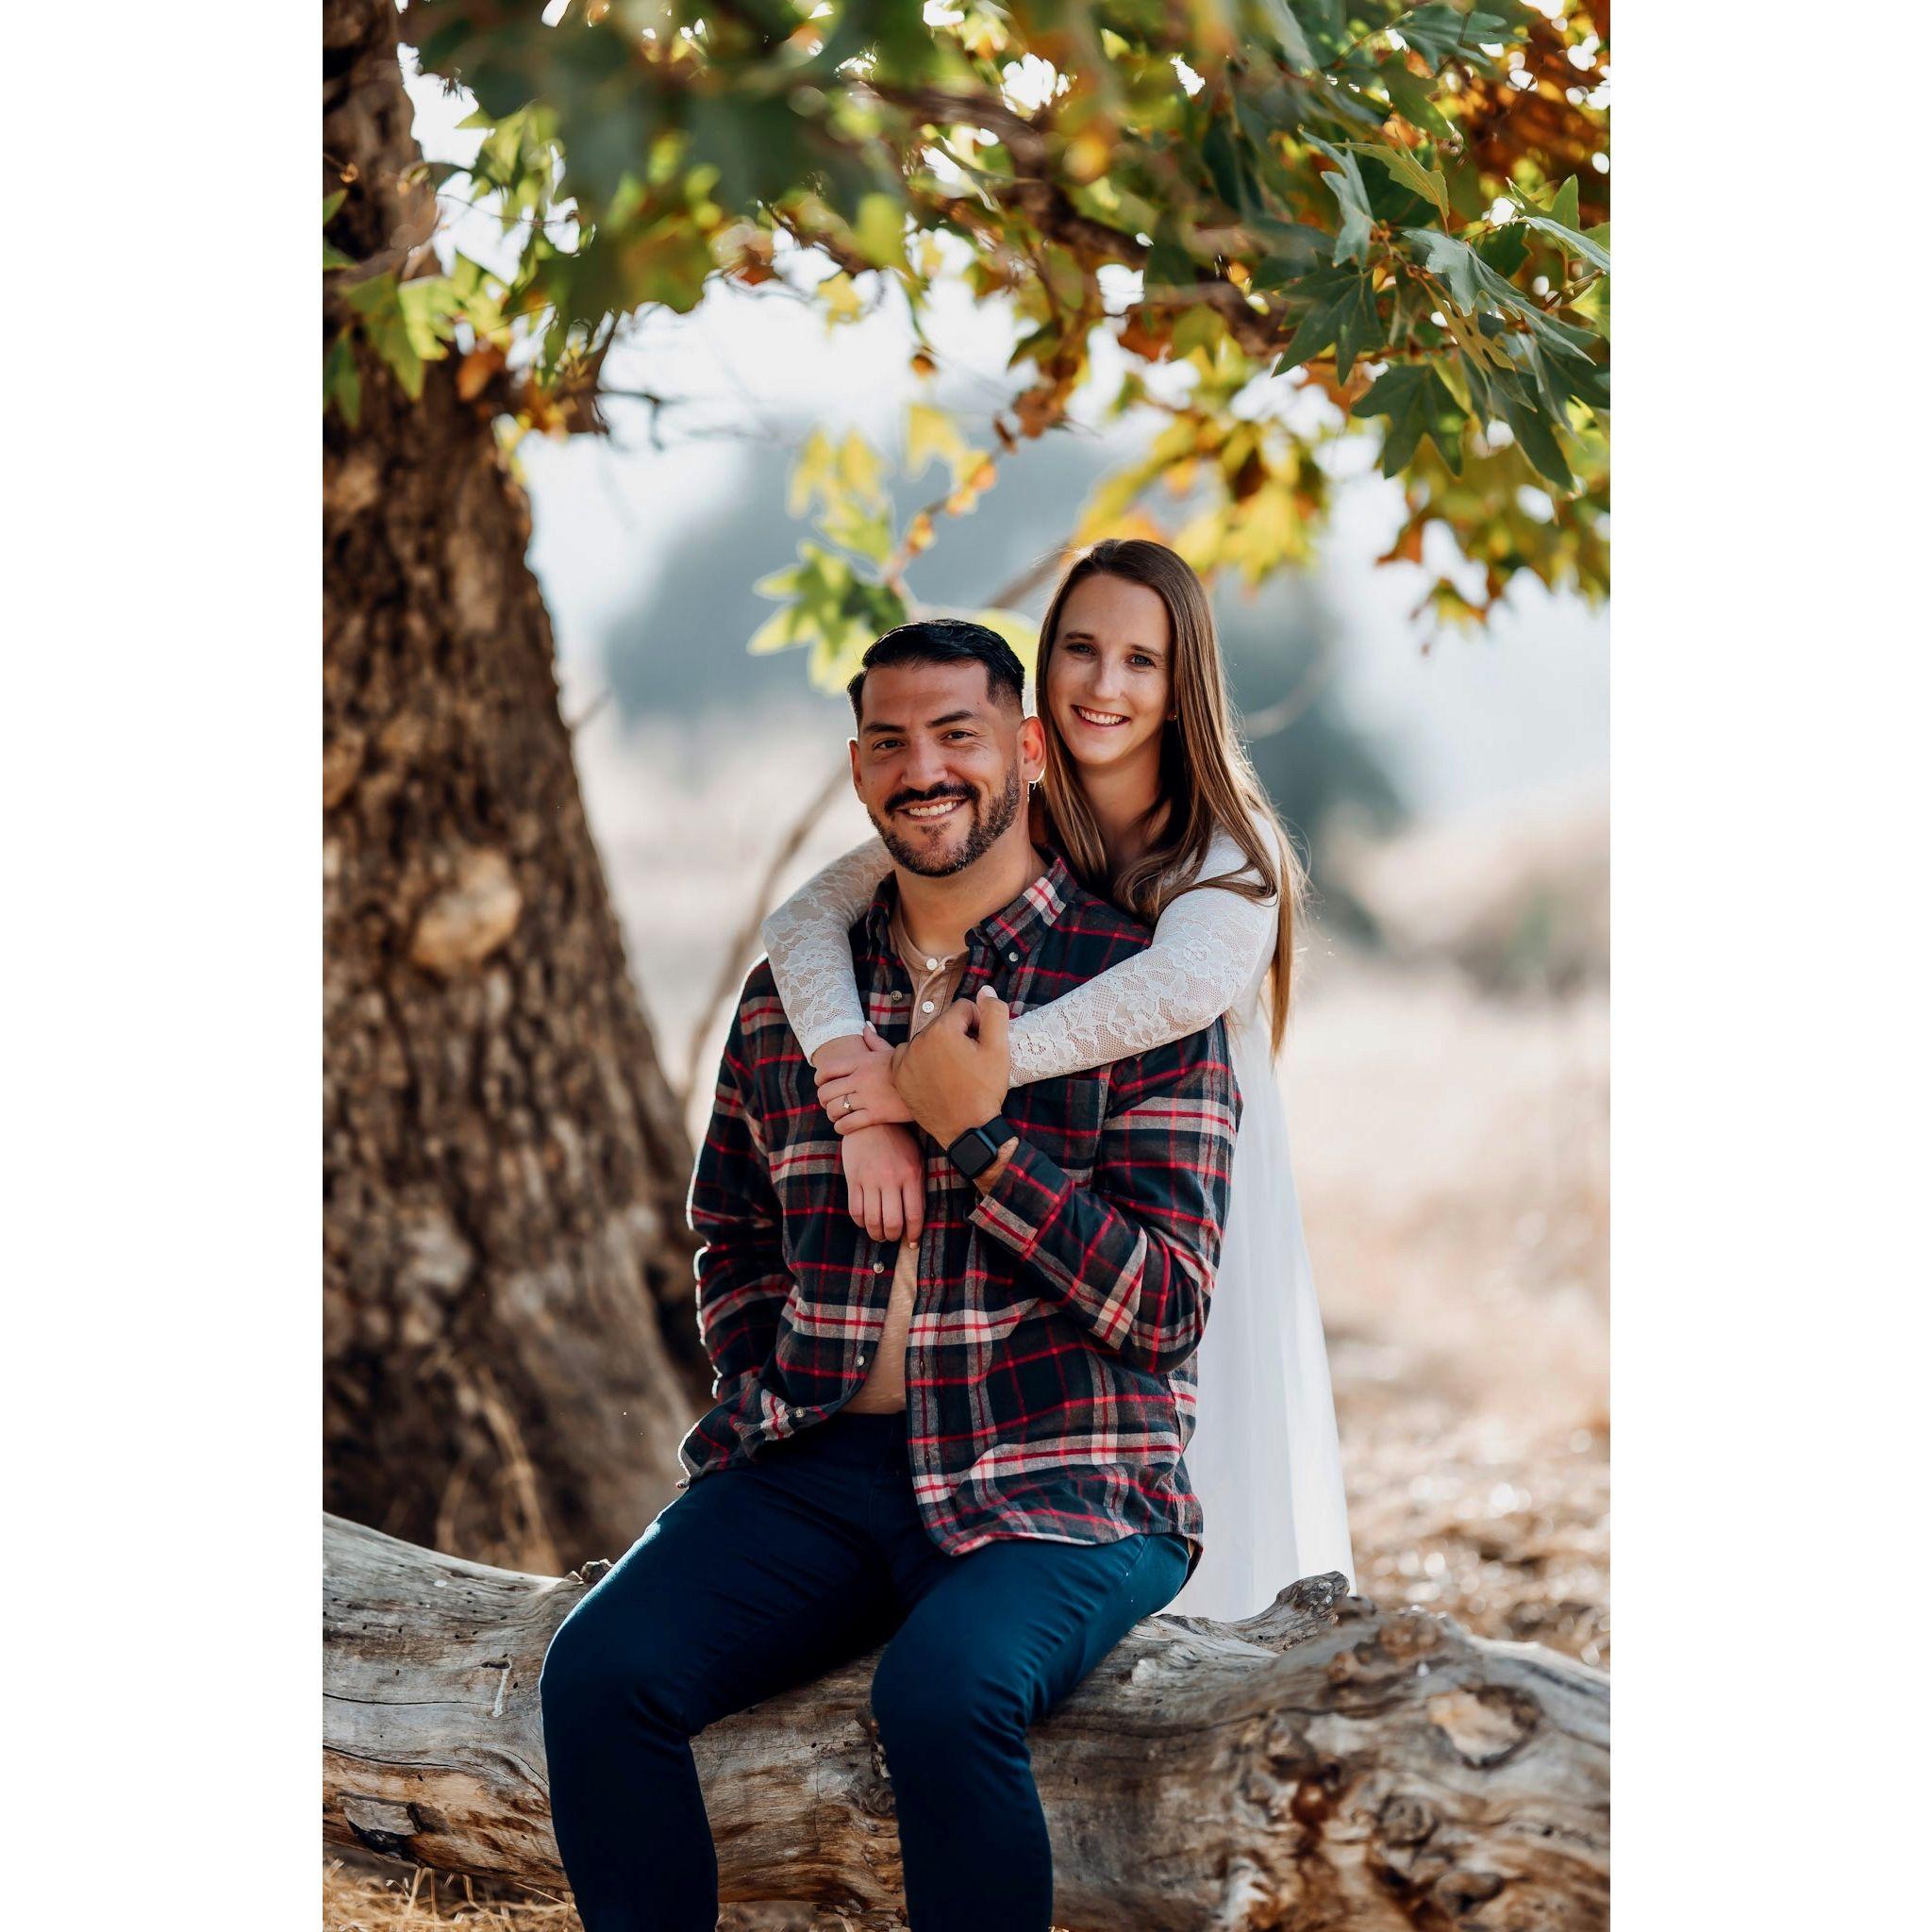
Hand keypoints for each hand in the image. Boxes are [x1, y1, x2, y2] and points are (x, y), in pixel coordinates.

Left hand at [816, 1024, 912, 1133]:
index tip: (821, 1084)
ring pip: (835, 1109)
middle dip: (823, 1099)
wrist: (931, 1083)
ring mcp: (867, 1098)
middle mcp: (860, 1079)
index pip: (827, 1069)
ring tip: (837, 1115)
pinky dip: (841, 1127)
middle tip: (829, 1102)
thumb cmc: (909, 1066)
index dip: (819, 1078)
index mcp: (861, 1061)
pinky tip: (844, 1126)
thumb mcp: (890, 1050)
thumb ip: (874, 1040)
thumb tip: (865, 1026)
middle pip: (826, 1091)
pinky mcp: (876, 1115)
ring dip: (832, 1114)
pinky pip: (848, 1124)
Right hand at [841, 1123, 924, 1243]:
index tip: (912, 1241)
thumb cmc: (898, 1142)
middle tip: (893, 1237)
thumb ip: (917, 1187)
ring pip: (872, 1221)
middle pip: (892, 1222)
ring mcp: (870, 1180)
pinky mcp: (853, 1179)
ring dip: (876, 1234)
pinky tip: (865, 1222)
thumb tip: (917, 1218)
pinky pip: (855, 1210)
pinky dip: (860, 1223)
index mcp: (911, 1175)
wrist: (870, 1121)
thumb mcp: (915, 1160)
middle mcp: (891, 1179)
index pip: (914, 1215)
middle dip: (893, 1237)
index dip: (914, 1233)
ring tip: (879, 1234)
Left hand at [892, 985, 1012, 1147]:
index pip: (964, 1009)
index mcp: (942, 1030)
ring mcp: (905, 1059)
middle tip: (970, 1062)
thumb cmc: (984, 1090)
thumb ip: (994, 1014)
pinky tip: (936, 1077)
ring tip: (955, 1072)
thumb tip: (985, 990)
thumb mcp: (998, 1050)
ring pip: (928, 1039)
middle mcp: (918, 1040)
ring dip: (941, 1048)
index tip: (983, 1046)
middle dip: (959, 1036)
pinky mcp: (899, 1076)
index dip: (979, 1024)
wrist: (966, 1130)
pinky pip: (911, 1056)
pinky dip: (922, 1061)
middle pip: (944, 1024)